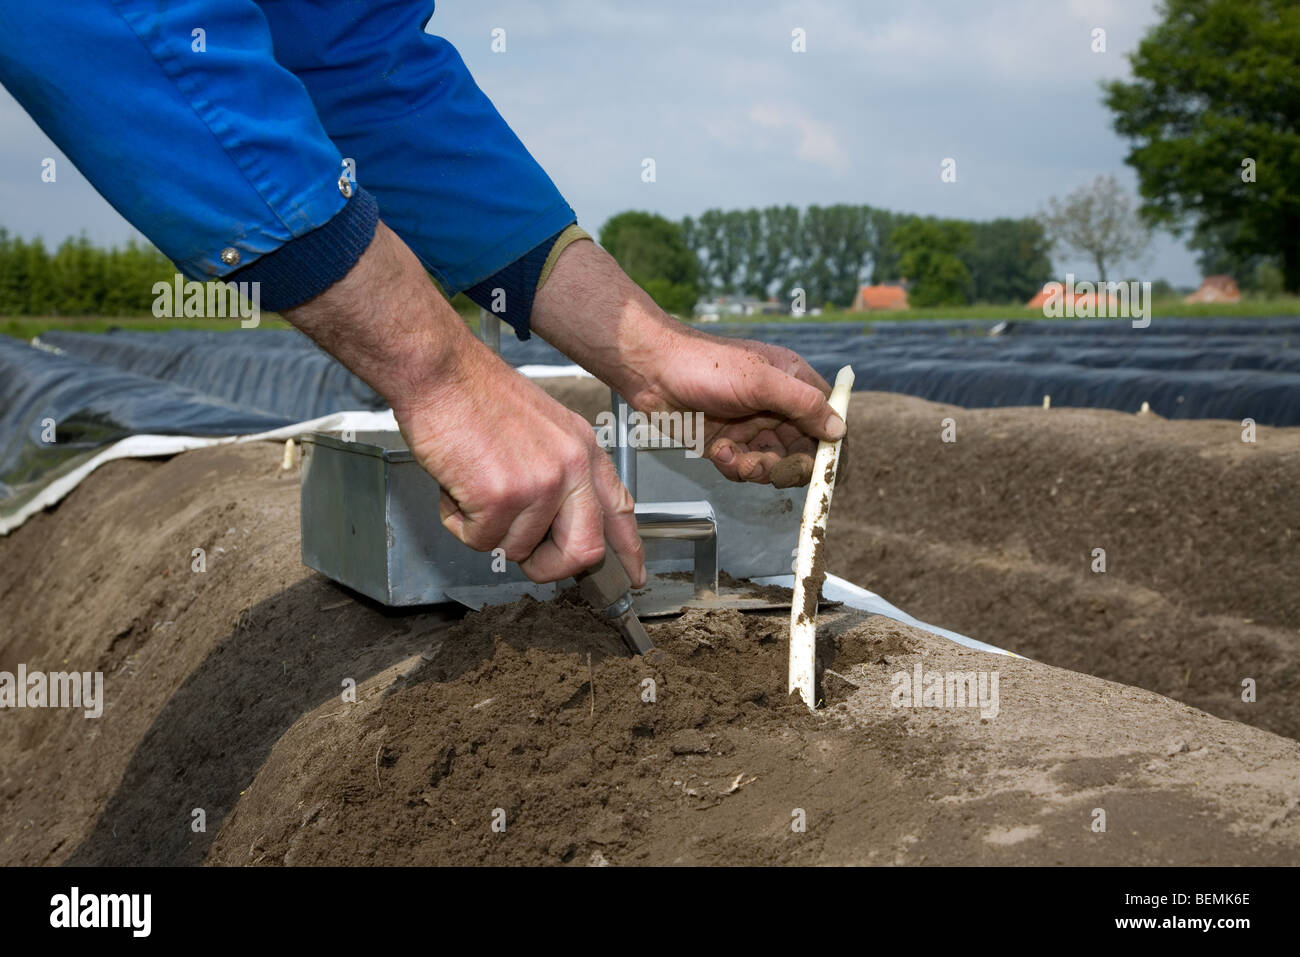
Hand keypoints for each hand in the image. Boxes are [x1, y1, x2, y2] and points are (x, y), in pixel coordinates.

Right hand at [283, 222, 643, 585]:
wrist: (441, 370)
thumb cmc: (477, 395)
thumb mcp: (543, 427)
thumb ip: (559, 473)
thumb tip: (553, 526)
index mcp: (584, 449)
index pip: (619, 510)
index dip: (627, 552)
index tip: (631, 577)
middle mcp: (572, 467)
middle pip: (585, 551)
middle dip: (550, 567)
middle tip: (525, 558)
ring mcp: (541, 482)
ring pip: (519, 550)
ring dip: (486, 531)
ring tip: (472, 488)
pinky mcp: (503, 496)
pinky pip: (481, 541)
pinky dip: (459, 522)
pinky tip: (456, 485)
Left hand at [530, 239, 844, 486]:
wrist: (650, 372)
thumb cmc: (703, 366)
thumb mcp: (760, 381)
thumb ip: (802, 405)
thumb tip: (839, 430)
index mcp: (794, 383)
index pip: (830, 423)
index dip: (831, 452)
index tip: (825, 474)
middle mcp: (779, 407)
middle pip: (804, 453)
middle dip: (786, 467)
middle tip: (767, 469)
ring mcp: (754, 426)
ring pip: (774, 466)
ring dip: (756, 468)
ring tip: (731, 455)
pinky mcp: (730, 442)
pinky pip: (745, 468)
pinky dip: (734, 466)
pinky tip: (717, 450)